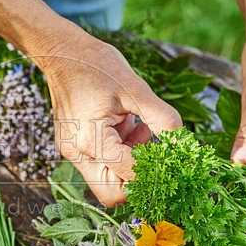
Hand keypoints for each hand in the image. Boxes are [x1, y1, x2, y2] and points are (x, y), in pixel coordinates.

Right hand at [33, 31, 181, 206]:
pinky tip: (126, 126)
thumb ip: (162, 119)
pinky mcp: (75, 149)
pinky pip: (101, 166)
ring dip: (130, 165)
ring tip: (138, 129)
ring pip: (107, 182)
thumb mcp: (136, 88)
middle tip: (154, 152)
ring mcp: (73, 153)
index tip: (175, 161)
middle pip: (113, 194)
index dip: (157, 171)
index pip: (131, 175)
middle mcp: (77, 153)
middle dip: (139, 180)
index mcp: (91, 140)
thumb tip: (182, 144)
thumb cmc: (96, 66)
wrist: (63, 52)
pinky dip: (120, 154)